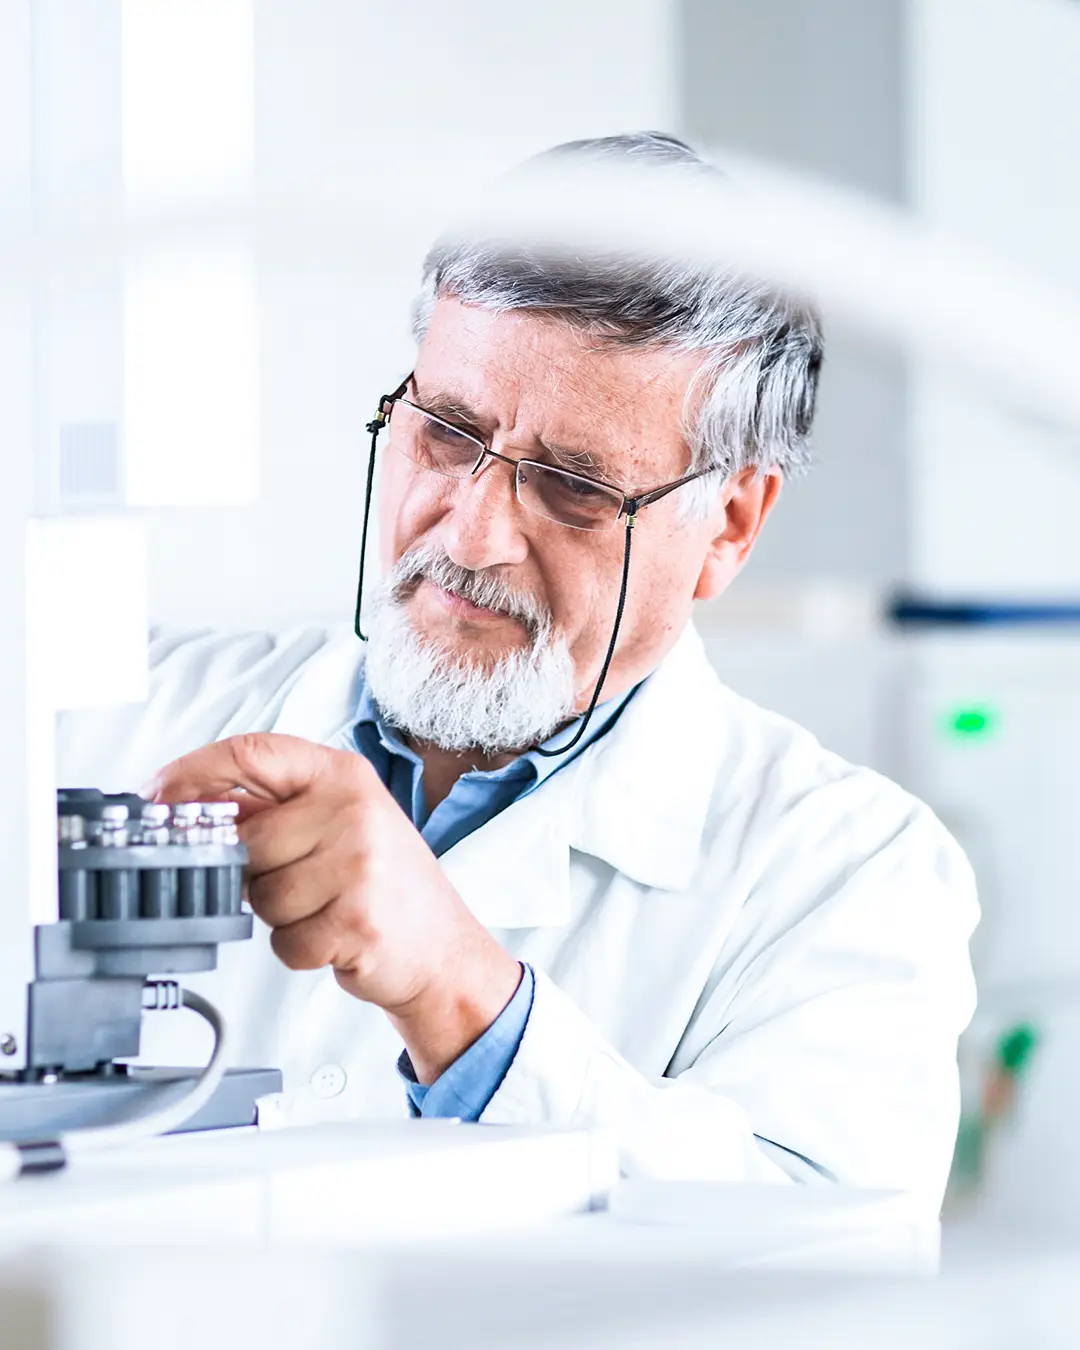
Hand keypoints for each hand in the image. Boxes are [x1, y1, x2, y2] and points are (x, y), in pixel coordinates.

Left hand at [146, 733, 522, 1081]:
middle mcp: (354, 810)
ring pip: (261, 896)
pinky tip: (336, 936)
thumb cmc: (383, 884)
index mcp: (343, 775)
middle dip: (255, 874)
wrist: (443, 948)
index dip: (194, 773)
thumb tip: (188, 805)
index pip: (251, 752)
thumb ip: (274, 809)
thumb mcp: (340, 823)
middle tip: (300, 883)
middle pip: (246, 840)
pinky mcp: (357, 919)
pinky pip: (284, 941)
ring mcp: (359, 863)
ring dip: (280, 917)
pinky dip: (300, 950)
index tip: (159, 797)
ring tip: (326, 909)